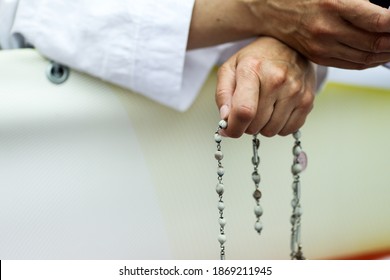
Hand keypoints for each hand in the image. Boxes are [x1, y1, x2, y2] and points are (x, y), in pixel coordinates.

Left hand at [216, 37, 315, 137]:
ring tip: (262, 108)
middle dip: (246, 124)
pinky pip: (287, 130)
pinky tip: (276, 111)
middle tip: (247, 111)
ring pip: (271, 131)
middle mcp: (277, 79)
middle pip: (255, 125)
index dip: (233, 128)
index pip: (244, 111)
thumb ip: (223, 94)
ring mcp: (295, 90)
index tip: (228, 130)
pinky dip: (279, 126)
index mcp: (253, 69)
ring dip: (262, 126)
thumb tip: (225, 120)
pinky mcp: (307, 100)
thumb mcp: (230, 68)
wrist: (289, 45)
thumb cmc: (255, 60)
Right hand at [248, 0, 389, 68]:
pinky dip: (368, 62)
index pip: (379, 21)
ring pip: (364, 57)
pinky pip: (350, 64)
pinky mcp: (318, 56)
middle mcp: (328, 29)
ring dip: (385, 54)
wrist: (269, 9)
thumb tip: (384, 11)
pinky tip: (378, 56)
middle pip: (374, 43)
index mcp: (334, 5)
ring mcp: (321, 46)